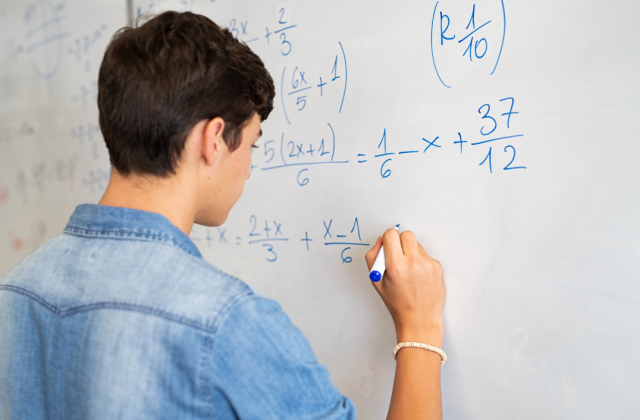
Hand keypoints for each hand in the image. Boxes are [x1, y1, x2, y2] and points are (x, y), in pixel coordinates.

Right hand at [365, 229, 444, 345]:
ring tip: (408, 269)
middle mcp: (413, 263)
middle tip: (397, 254)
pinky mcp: (437, 267)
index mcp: (396, 266)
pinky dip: (420, 261)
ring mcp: (428, 264)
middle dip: (400, 241)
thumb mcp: (376, 281)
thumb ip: (373, 257)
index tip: (388, 244)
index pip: (391, 235)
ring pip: (417, 244)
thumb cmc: (397, 303)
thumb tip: (381, 241)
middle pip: (406, 234)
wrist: (419, 320)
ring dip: (410, 251)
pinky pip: (426, 255)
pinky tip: (418, 276)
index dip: (387, 238)